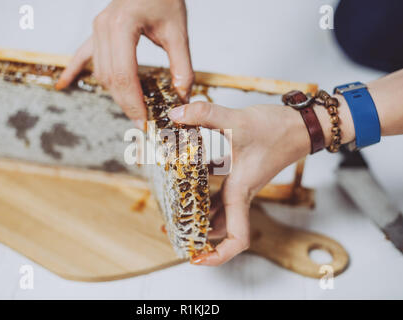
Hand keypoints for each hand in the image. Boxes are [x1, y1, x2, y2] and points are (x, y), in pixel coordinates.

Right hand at [56, 0, 193, 128]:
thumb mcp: (178, 32)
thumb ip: (182, 66)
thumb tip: (182, 96)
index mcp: (122, 26)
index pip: (123, 75)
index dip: (132, 102)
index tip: (144, 120)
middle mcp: (103, 28)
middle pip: (110, 78)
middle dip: (126, 103)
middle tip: (142, 122)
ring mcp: (96, 29)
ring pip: (100, 72)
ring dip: (115, 93)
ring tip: (133, 110)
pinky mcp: (97, 31)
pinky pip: (82, 54)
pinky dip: (75, 70)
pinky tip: (63, 84)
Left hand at [168, 99, 354, 264]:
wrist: (301, 125)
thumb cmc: (278, 131)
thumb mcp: (238, 121)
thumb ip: (205, 114)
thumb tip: (175, 114)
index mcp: (240, 191)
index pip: (236, 238)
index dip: (218, 255)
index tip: (196, 258)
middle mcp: (240, 192)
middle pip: (219, 228)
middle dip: (198, 235)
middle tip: (173, 232)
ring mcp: (240, 184)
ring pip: (218, 210)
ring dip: (200, 214)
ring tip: (175, 211)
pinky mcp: (240, 172)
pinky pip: (218, 190)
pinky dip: (203, 189)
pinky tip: (186, 176)